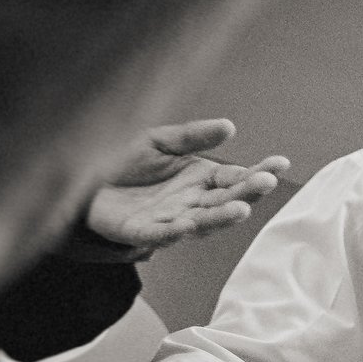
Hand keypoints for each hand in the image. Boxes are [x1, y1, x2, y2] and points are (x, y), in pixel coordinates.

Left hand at [84, 119, 283, 254]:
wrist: (82, 181)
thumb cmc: (121, 162)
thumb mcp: (159, 141)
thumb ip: (192, 136)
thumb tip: (229, 126)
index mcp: (200, 180)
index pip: (235, 177)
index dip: (258, 172)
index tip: (280, 164)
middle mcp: (191, 202)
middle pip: (225, 201)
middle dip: (247, 193)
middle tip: (264, 183)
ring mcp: (169, 220)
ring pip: (201, 223)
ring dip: (220, 218)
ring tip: (240, 209)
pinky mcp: (140, 232)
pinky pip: (160, 235)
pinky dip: (173, 232)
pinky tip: (186, 224)